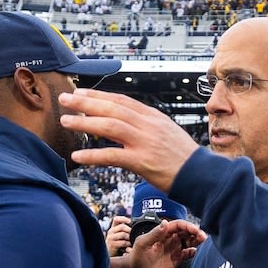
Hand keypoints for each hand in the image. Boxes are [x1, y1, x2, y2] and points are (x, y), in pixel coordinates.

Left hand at [60, 88, 204, 190]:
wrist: (202, 175)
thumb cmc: (185, 159)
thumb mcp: (167, 133)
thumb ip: (147, 127)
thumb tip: (127, 123)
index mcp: (153, 117)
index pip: (121, 100)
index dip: (99, 95)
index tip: (82, 93)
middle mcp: (148, 126)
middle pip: (111, 109)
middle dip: (85, 103)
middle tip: (65, 99)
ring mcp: (145, 143)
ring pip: (109, 127)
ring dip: (84, 123)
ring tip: (66, 122)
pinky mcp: (142, 162)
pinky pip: (112, 156)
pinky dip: (93, 155)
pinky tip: (78, 156)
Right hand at [105, 215, 130, 256]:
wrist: (111, 256)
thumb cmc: (118, 245)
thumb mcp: (121, 237)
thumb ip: (126, 232)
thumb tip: (137, 228)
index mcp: (114, 228)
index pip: (116, 219)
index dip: (123, 219)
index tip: (130, 221)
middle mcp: (111, 232)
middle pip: (122, 226)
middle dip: (130, 230)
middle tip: (134, 235)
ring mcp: (111, 238)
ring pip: (123, 234)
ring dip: (129, 238)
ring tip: (131, 242)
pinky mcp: (112, 245)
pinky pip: (123, 242)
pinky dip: (128, 245)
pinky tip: (129, 248)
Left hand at [128, 218, 204, 267]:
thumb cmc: (136, 256)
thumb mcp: (143, 243)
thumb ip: (154, 234)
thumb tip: (166, 223)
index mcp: (163, 232)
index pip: (179, 225)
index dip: (188, 226)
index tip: (196, 230)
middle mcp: (170, 239)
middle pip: (187, 232)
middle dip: (196, 233)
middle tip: (204, 237)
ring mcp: (174, 249)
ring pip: (190, 242)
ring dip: (197, 241)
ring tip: (204, 244)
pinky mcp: (177, 259)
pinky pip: (188, 254)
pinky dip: (194, 252)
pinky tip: (196, 253)